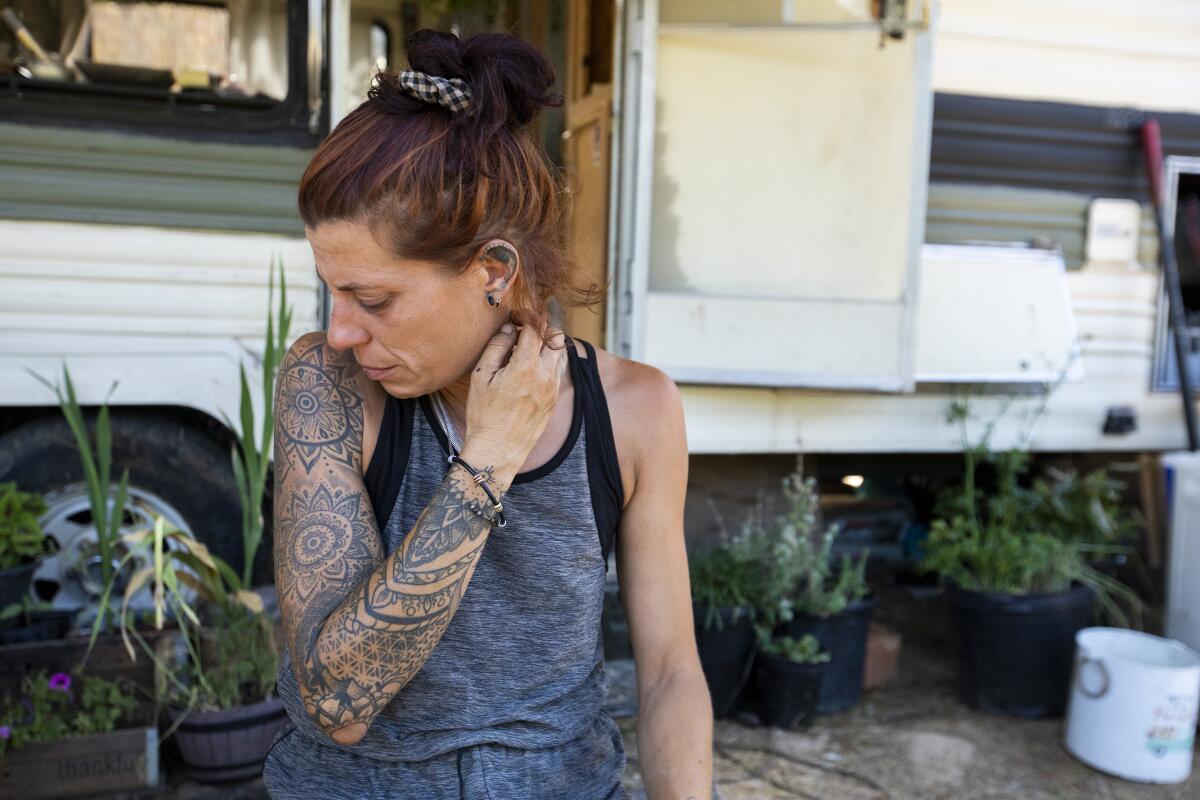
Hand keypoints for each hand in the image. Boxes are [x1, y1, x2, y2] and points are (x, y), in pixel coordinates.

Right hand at [460, 324, 567, 491]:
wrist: (497, 450)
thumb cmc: (484, 414)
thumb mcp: (481, 377)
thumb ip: (497, 347)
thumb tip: (509, 329)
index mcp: (525, 367)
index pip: (534, 329)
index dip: (526, 317)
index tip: (516, 316)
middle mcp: (545, 376)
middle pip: (555, 337)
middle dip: (542, 327)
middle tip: (526, 328)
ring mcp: (553, 389)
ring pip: (561, 353)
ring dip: (549, 343)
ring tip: (531, 345)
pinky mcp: (554, 400)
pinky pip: (559, 370)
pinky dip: (551, 359)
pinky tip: (535, 363)